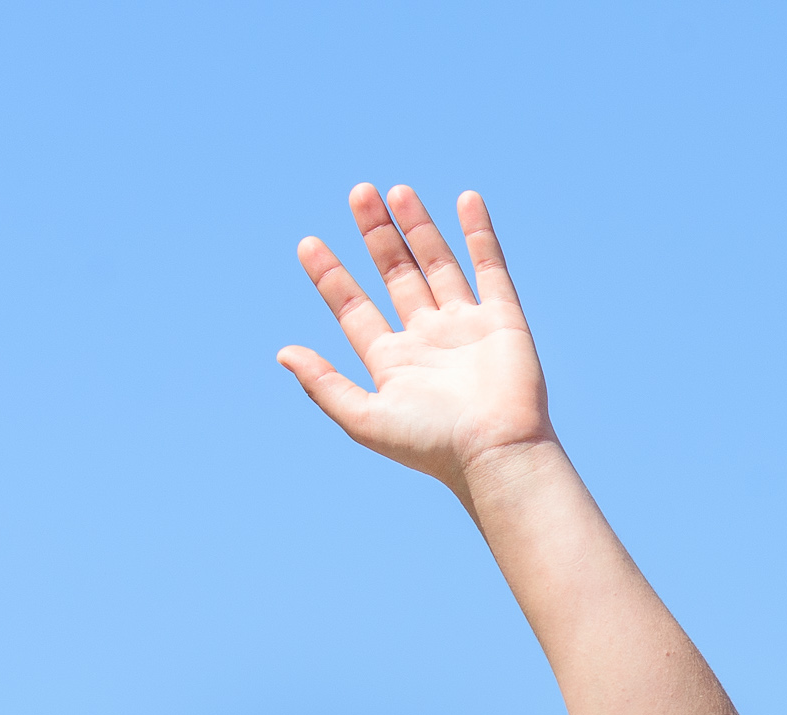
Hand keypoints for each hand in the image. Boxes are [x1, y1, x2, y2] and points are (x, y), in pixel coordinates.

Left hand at [278, 184, 554, 501]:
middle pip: (396, 275)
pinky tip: (466, 200)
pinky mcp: (504, 320)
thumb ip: (323, 384)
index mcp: (394, 363)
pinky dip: (479, 234)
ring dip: (418, 227)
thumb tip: (282, 351)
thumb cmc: (431, 444)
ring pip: (438, 265)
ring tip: (396, 191)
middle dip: (377, 236)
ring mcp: (466, 327)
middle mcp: (428, 340)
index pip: (355, 309)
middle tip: (359, 193)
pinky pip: (490, 268)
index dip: (332, 276)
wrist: (495, 452)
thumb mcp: (363, 418)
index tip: (308, 244)